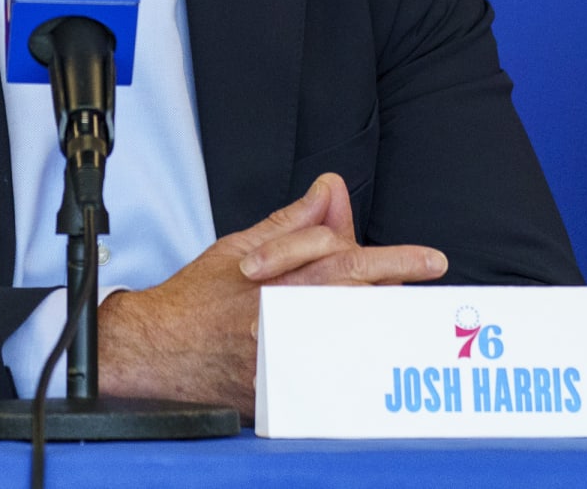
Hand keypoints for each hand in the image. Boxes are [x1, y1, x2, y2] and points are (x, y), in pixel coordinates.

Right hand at [96, 173, 445, 417]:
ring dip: (381, 325)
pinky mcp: (280, 394)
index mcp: (276, 284)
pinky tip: (374, 360)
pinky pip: (330, 379)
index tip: (429, 260)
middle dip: (398, 288)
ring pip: (351, 339)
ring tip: (409, 318)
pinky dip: (354, 365)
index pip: (347, 263)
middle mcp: (283, 323)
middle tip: (430, 278)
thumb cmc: (195, 300)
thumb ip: (292, 224)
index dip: (393, 260)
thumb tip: (328, 191)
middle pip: (358, 301)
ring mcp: (283, 362)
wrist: (156, 351)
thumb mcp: (239, 247)